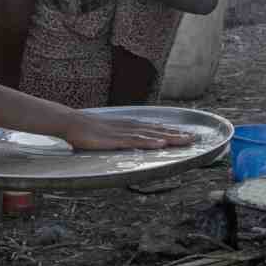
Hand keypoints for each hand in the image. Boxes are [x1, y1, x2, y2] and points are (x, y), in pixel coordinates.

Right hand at [62, 112, 195, 151]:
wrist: (71, 122)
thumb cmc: (86, 130)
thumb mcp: (107, 134)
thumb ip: (118, 138)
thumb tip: (125, 143)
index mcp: (128, 126)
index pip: (154, 128)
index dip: (171, 131)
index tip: (186, 134)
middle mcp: (130, 127)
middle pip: (157, 130)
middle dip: (177, 134)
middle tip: (194, 138)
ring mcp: (123, 133)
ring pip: (151, 135)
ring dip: (170, 138)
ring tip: (186, 141)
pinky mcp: (115, 140)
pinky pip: (136, 142)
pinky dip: (150, 142)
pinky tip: (161, 143)